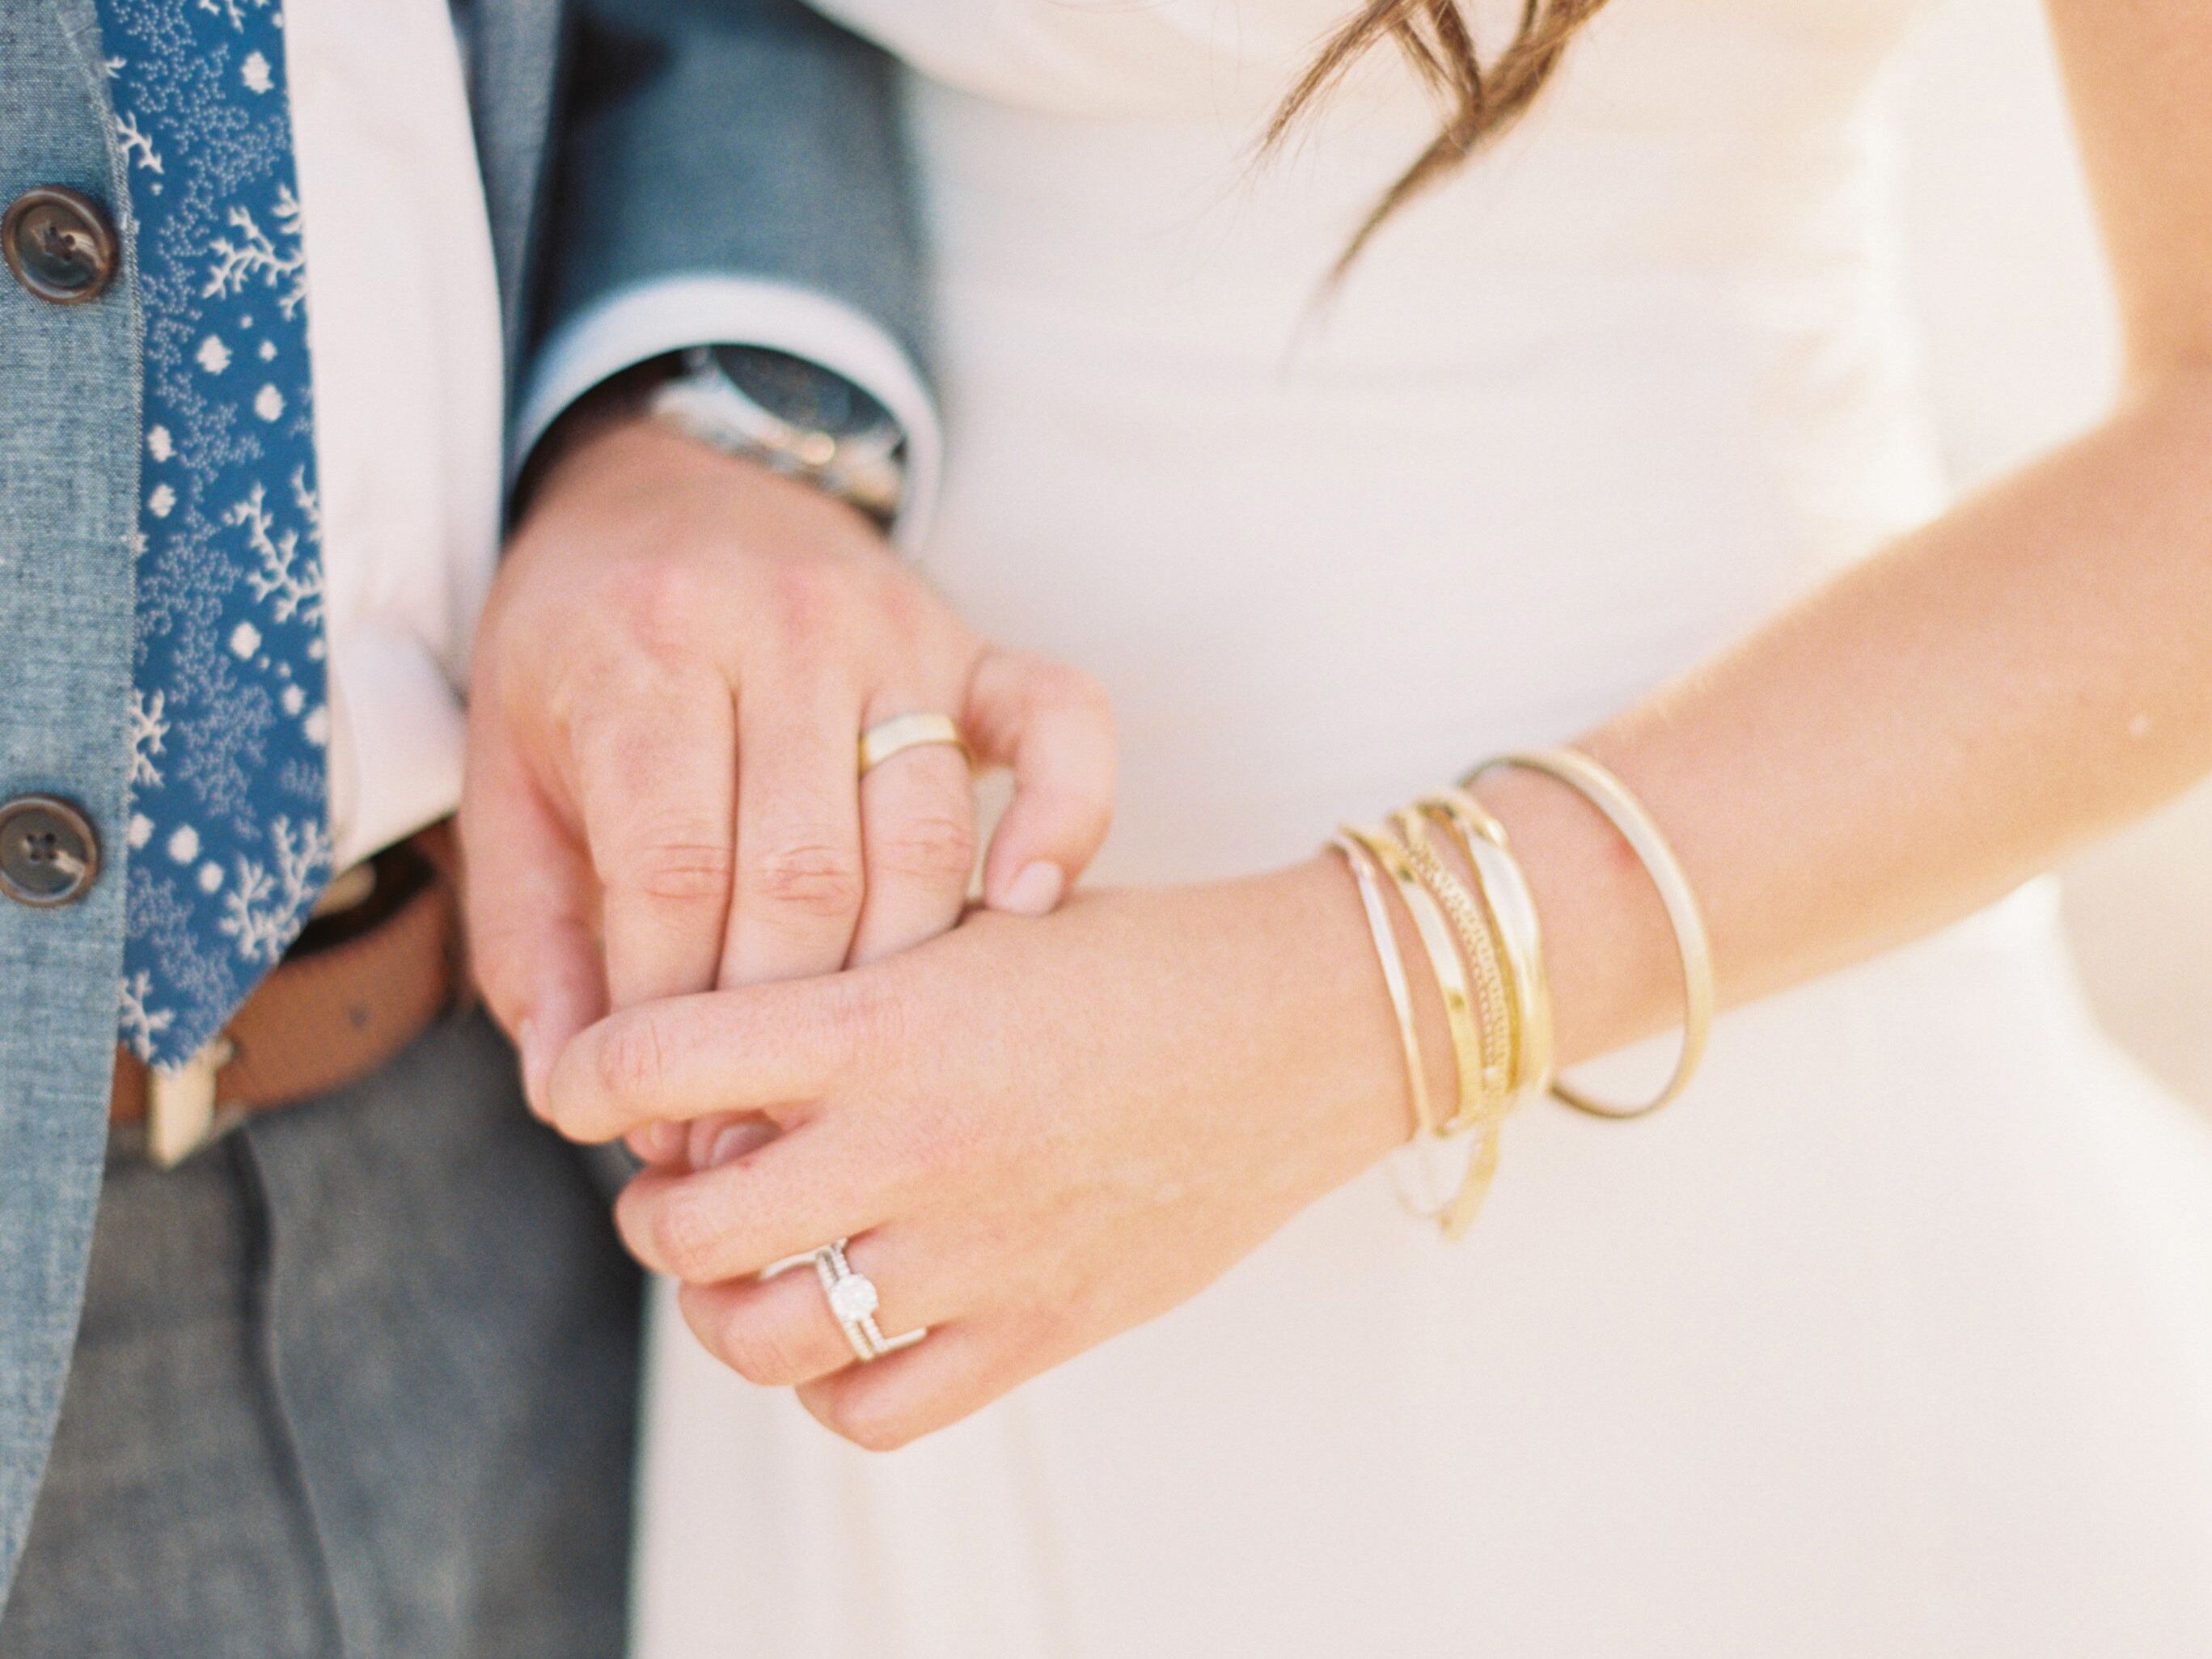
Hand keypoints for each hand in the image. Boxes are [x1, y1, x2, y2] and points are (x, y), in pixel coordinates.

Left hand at [463, 417, 1115, 1123]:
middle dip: (774, 1027)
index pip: (672, 871)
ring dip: (895, 978)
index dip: (667, 1018)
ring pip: (925, 838)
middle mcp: (780, 628)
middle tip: (750, 1130)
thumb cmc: (582, 653)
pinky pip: (1063, 725)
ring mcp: (896, 630)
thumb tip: (574, 1089)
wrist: (671, 483)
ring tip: (848, 1077)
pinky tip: (1023, 910)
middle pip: (804, 873)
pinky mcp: (976, 643)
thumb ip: (532, 933)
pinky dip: (1065, 820)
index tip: (657, 1116)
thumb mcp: (508, 776)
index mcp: (643, 652)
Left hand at [538, 855, 1415, 1449]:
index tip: (580, 1082)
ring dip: (719, 1303)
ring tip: (742, 1264)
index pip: (658, 1060)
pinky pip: (871, 1411)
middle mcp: (915, 1142)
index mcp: (891, 1017)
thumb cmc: (1138, 956)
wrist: (1304, 1026)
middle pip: (684, 1224)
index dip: (583, 1075)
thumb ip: (847, 983)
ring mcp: (976, 1252)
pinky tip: (844, 1326)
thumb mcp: (977, 924)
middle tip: (673, 1178)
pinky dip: (827, 1383)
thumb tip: (712, 1057)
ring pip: (757, 1335)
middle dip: (651, 1204)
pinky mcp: (1038, 1328)